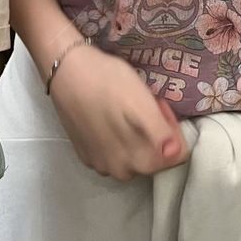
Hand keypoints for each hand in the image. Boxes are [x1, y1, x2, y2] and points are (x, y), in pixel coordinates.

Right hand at [49, 43, 190, 180]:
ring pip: (133, 155)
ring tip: (128, 107)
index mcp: (136, 161)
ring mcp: (98, 164)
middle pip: (153, 157)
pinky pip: (113, 151)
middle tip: (146, 101)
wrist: (65, 70)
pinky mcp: (84, 153)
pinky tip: (110, 114)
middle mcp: (118, 170)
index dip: (172, 128)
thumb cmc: (106, 81)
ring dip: (138, 134)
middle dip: (156, 131)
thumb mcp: (140, 101)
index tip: (159, 104)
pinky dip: (118, 136)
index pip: (175, 155)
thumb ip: (160, 133)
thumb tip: (176, 154)